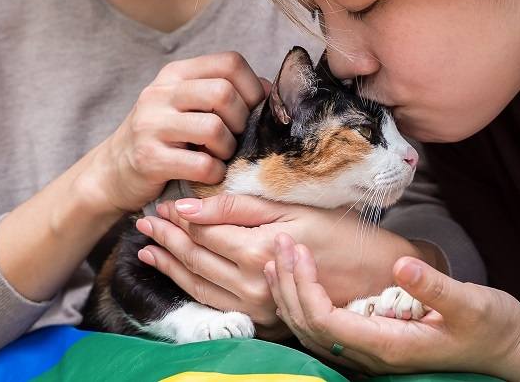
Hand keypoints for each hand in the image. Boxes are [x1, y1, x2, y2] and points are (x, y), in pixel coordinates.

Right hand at [75, 53, 267, 214]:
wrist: (113, 171)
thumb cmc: (163, 137)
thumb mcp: (186, 104)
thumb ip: (222, 92)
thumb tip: (271, 92)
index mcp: (176, 73)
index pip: (230, 62)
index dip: (252, 87)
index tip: (252, 110)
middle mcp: (161, 93)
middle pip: (224, 93)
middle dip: (241, 120)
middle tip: (235, 136)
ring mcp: (152, 124)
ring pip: (214, 128)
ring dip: (228, 148)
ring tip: (220, 155)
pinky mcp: (150, 158)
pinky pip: (202, 164)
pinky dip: (215, 173)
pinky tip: (209, 173)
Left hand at [133, 193, 419, 336]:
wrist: (375, 278)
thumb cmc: (341, 235)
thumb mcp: (292, 209)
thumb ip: (239, 207)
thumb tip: (191, 204)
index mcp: (259, 252)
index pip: (204, 232)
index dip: (179, 216)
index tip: (161, 200)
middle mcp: (252, 285)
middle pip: (195, 257)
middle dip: (166, 237)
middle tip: (144, 219)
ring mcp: (255, 307)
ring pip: (198, 282)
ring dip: (170, 262)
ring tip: (147, 246)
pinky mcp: (260, 319)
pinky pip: (213, 301)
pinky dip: (188, 284)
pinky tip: (174, 271)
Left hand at [265, 233, 519, 379]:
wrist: (508, 349)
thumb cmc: (493, 327)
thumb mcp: (472, 303)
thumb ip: (435, 287)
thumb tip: (401, 265)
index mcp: (389, 346)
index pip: (326, 322)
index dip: (303, 287)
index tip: (295, 250)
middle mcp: (374, 355)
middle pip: (310, 328)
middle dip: (288, 286)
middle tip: (277, 245)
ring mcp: (373, 352)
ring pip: (314, 332)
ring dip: (291, 295)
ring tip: (278, 259)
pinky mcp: (376, 341)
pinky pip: (327, 328)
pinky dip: (307, 302)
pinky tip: (301, 279)